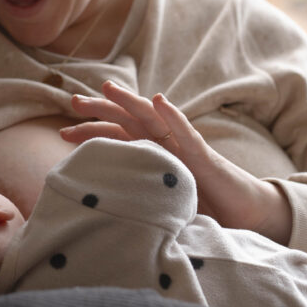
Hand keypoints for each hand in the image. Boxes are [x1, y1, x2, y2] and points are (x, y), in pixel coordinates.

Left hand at [60, 81, 292, 243]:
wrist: (245, 218)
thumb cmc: (205, 215)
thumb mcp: (160, 211)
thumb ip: (136, 205)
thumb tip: (98, 219)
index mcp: (152, 159)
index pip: (117, 139)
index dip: (91, 133)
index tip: (61, 134)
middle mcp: (166, 149)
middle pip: (129, 122)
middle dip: (101, 110)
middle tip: (73, 101)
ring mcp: (185, 150)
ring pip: (154, 119)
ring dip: (131, 101)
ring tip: (109, 87)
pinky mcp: (205, 158)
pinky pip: (187, 134)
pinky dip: (173, 116)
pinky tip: (159, 102)